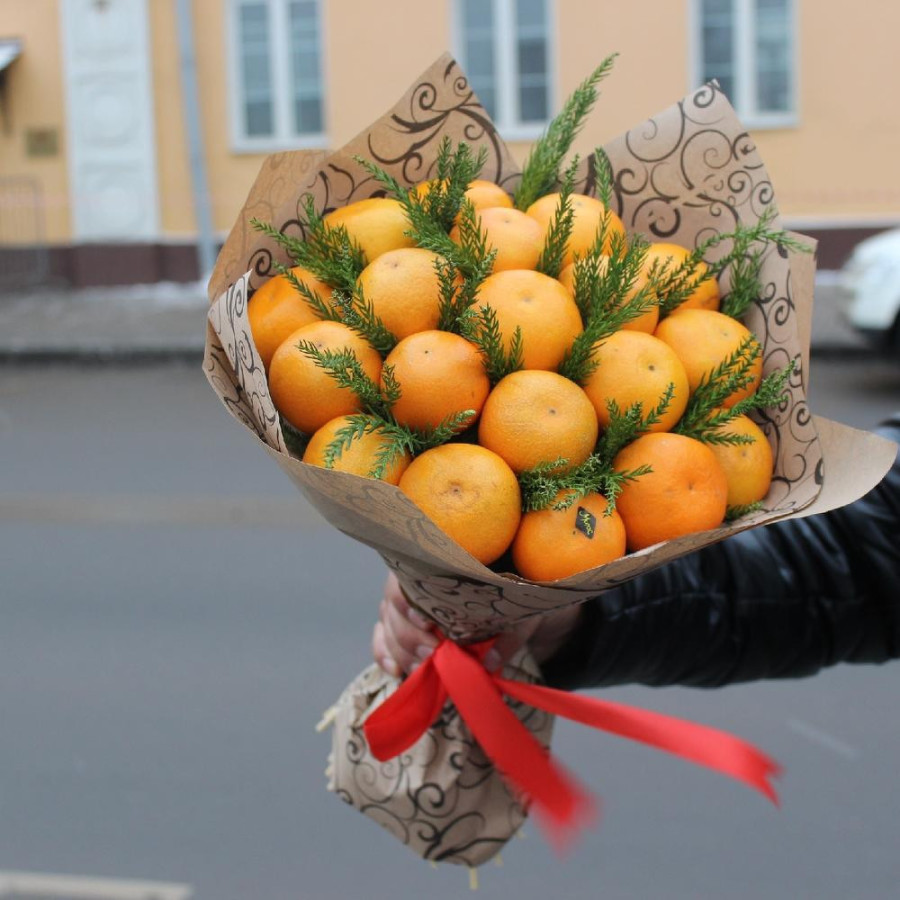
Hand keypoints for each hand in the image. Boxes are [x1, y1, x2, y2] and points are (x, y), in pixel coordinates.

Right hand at [372, 571, 583, 676]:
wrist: (511, 602)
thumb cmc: (512, 598)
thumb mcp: (520, 613)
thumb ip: (508, 635)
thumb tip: (489, 662)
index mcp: (441, 566)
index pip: (409, 577)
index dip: (410, 601)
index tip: (427, 623)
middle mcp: (415, 581)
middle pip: (394, 606)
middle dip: (408, 635)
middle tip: (430, 654)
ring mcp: (405, 603)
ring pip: (387, 624)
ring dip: (400, 651)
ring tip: (420, 668)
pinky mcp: (402, 625)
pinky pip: (382, 638)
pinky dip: (384, 655)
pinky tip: (396, 671)